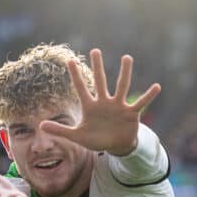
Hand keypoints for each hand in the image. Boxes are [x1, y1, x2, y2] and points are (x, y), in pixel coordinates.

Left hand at [40, 49, 160, 155]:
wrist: (115, 146)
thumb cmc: (96, 139)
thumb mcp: (76, 136)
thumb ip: (60, 129)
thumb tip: (40, 125)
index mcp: (90, 106)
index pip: (81, 88)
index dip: (75, 76)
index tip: (69, 61)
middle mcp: (104, 102)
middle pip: (100, 81)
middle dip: (98, 67)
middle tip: (95, 51)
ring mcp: (118, 106)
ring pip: (121, 86)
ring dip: (124, 73)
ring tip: (127, 57)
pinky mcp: (131, 113)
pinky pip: (141, 103)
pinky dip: (148, 96)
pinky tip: (156, 87)